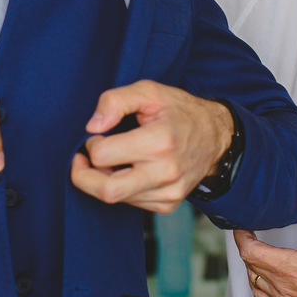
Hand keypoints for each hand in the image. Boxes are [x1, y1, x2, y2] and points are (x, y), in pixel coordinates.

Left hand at [69, 79, 231, 212]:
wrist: (216, 136)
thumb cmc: (179, 111)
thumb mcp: (149, 91)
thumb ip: (115, 101)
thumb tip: (92, 126)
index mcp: (159, 141)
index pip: (103, 155)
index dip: (92, 144)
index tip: (98, 135)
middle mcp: (165, 172)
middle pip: (107, 190)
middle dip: (83, 177)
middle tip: (80, 162)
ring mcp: (168, 192)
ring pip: (117, 199)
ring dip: (105, 180)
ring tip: (114, 159)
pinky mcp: (168, 204)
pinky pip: (131, 203)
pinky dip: (122, 188)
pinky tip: (130, 170)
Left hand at [234, 183, 296, 296]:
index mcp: (291, 268)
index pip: (250, 251)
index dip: (242, 237)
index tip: (243, 228)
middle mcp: (284, 287)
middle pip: (249, 264)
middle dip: (248, 247)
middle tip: (251, 235)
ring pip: (253, 281)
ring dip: (252, 266)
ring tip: (259, 252)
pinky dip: (259, 284)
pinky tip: (266, 276)